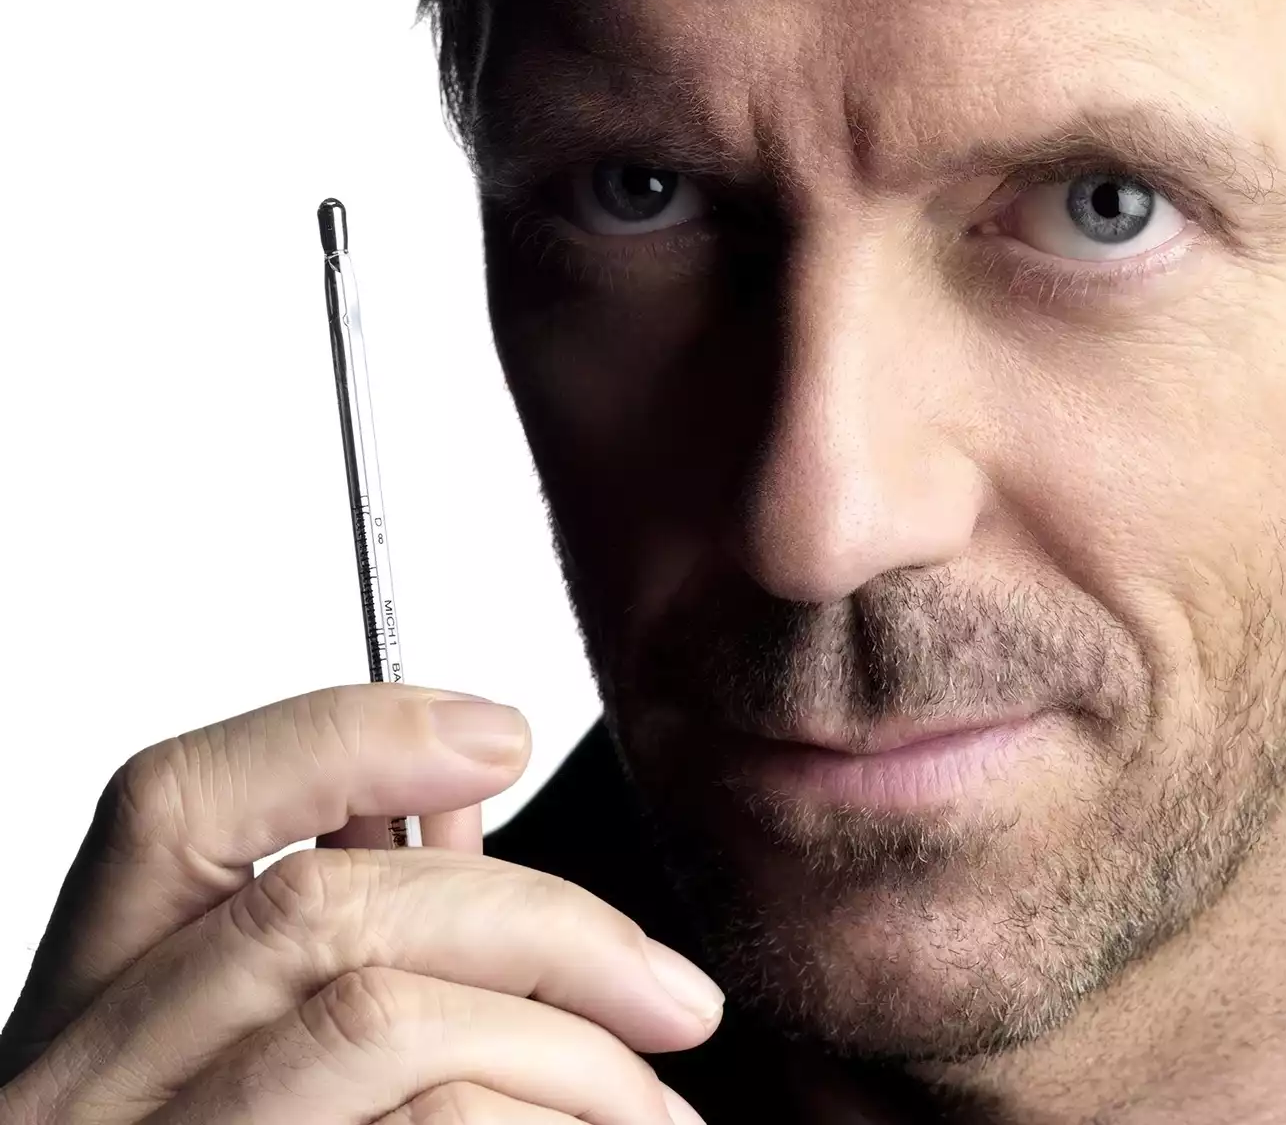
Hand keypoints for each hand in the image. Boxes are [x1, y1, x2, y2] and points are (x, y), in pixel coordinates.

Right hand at [0, 685, 720, 1123]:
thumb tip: (463, 803)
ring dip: (573, 1056)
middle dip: (547, 922)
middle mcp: (76, 1099)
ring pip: (387, 1023)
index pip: (171, 802)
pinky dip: (550, 1124)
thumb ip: (353, 942)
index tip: (504, 731)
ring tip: (659, 1116)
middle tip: (679, 998)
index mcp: (89, 1020)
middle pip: (321, 908)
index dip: (343, 737)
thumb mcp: (268, 1069)